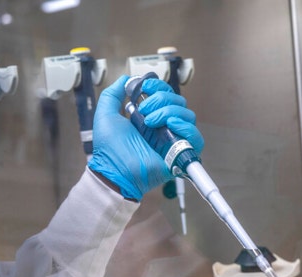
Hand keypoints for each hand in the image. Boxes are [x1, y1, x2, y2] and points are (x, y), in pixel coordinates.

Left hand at [88, 76, 203, 200]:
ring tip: (151, 122)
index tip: (145, 88)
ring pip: (187, 115)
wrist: (115, 171)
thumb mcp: (105, 114)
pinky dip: (185, 127)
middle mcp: (164, 127)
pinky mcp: (180, 153)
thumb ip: (112, 94)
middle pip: (178, 102)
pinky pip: (196, 136)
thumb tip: (125, 80)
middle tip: (144, 111)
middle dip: (161, 100)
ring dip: (169, 112)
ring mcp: (173, 139)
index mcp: (149, 118)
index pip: (165, 95)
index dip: (158, 87)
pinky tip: (170, 126)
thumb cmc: (109, 149)